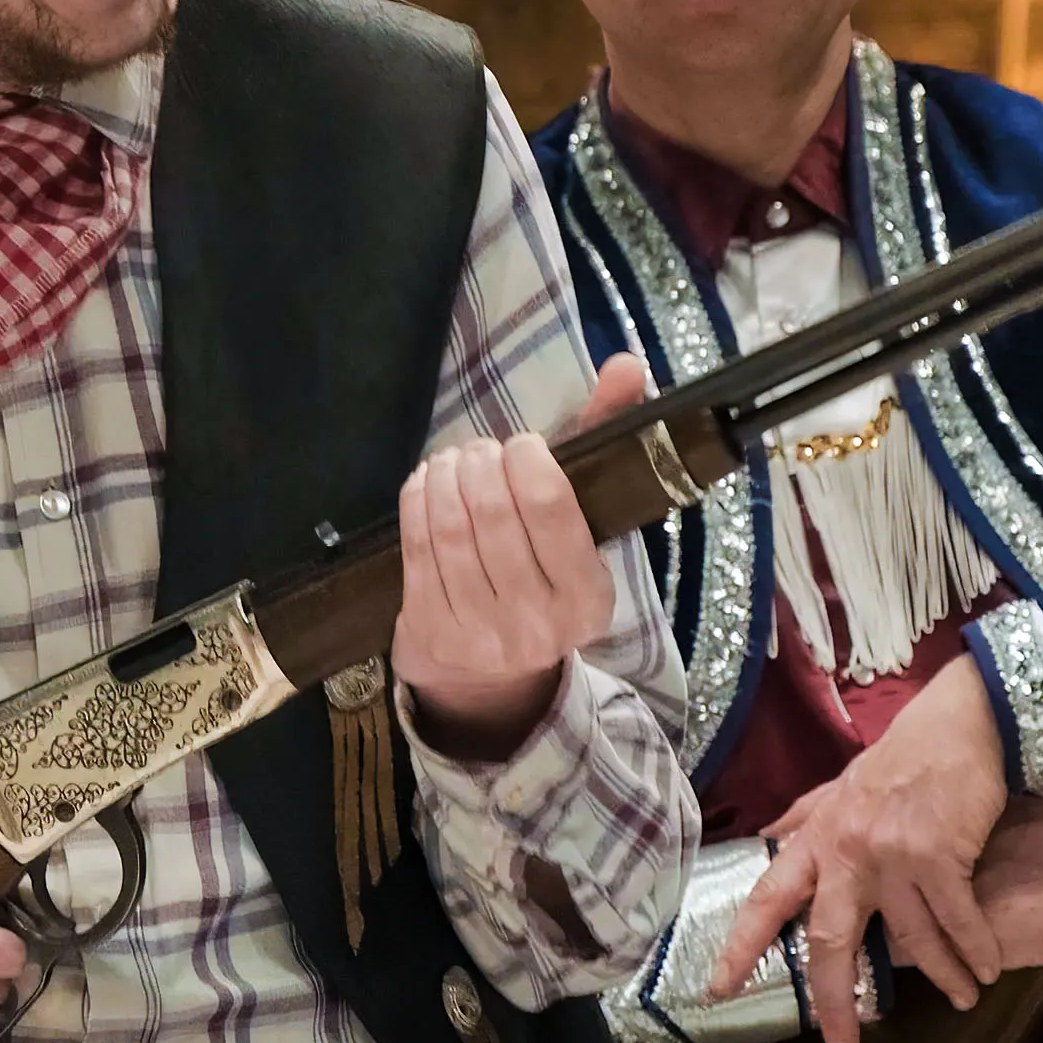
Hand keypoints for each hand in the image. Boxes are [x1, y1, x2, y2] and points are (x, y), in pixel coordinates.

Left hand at [393, 355, 646, 757]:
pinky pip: (416, 548)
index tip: (522, 445)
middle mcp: (536, 620)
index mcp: (587, 596)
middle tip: (479, 450)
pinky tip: (426, 483)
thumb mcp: (584, 527)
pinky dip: (416, 501)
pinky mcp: (430, 632)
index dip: (527, 460)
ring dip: (443, 476)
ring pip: (449, 527)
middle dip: (480, 462)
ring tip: (452, 461)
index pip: (550, 506)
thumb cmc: (544, 578)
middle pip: (493, 511)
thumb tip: (626, 364)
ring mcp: (479, 632)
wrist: (494, 679)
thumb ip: (601, 440)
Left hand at [709, 656, 1009, 1042]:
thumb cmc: (902, 759)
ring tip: (964, 996)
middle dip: (835, 1002)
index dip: (741, 947)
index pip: (767, 899)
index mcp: (815, 839)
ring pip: (910, 941)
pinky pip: (956, 921)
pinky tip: (986, 969)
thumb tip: (767, 838)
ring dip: (942, 976)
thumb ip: (803, 818)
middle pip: (831, 942)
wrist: (959, 726)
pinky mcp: (937, 856)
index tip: (717, 989)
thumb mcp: (840, 787)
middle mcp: (845, 852)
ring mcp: (891, 856)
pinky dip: (975, 950)